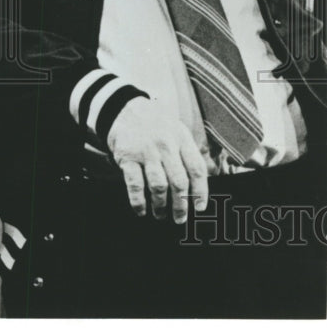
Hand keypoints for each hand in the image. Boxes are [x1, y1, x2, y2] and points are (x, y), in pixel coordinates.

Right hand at [106, 98, 208, 221]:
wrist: (125, 109)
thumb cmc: (156, 125)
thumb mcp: (177, 130)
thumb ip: (187, 153)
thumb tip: (199, 184)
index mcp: (182, 139)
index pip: (196, 168)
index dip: (201, 191)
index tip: (200, 207)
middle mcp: (166, 145)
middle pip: (179, 181)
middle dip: (181, 205)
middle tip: (180, 218)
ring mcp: (146, 151)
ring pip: (159, 186)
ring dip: (161, 206)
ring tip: (161, 215)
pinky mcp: (127, 157)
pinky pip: (135, 185)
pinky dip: (139, 202)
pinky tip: (141, 210)